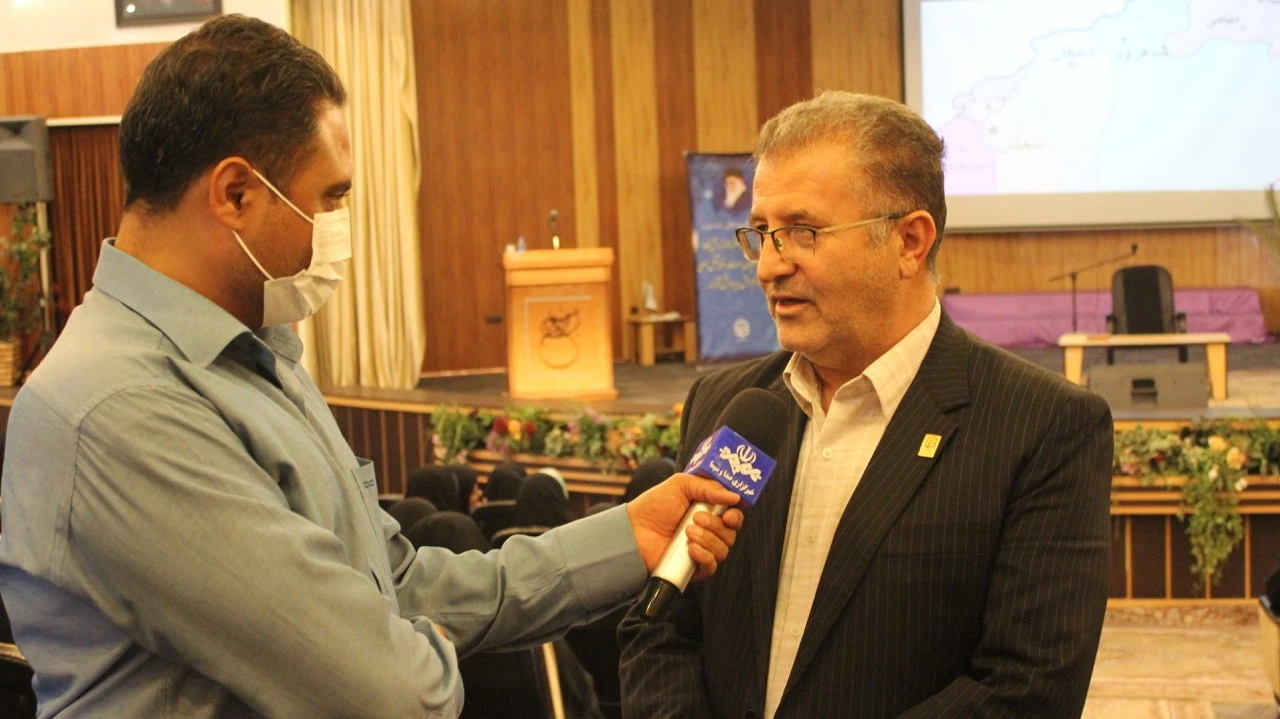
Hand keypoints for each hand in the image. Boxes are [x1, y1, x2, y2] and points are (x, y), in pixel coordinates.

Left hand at [625, 473, 743, 581]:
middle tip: (696, 518)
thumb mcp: (681, 485)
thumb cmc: (655, 505)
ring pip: (724, 550)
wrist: (634, 529)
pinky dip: (705, 556)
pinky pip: (712, 566)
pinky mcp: (694, 567)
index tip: (729, 514)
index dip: (736, 515)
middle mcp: (709, 531)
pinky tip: (691, 548)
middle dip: (717, 525)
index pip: (734, 516)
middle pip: (731, 533)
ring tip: (687, 531)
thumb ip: (708, 487)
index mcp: (709, 512)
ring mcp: (703, 550)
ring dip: (708, 539)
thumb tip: (735, 496)